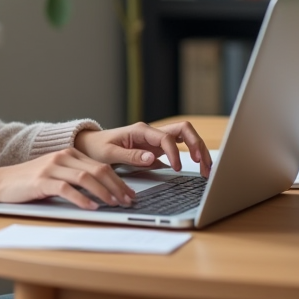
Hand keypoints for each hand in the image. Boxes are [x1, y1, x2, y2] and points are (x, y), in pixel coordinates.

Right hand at [0, 149, 135, 209]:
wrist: (1, 182)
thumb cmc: (30, 182)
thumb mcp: (56, 175)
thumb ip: (76, 178)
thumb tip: (103, 193)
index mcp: (69, 154)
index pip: (101, 165)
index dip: (118, 180)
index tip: (129, 193)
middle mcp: (62, 157)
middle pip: (98, 170)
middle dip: (116, 186)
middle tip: (127, 201)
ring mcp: (52, 167)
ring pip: (86, 178)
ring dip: (104, 192)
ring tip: (114, 204)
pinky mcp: (41, 180)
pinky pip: (67, 189)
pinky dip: (81, 199)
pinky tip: (91, 207)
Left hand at [73, 120, 211, 177]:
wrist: (91, 145)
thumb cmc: (98, 147)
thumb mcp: (109, 153)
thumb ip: (131, 156)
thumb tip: (152, 158)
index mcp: (141, 130)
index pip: (166, 138)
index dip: (175, 153)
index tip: (177, 168)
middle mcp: (152, 133)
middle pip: (183, 130)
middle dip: (197, 145)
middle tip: (204, 165)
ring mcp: (156, 139)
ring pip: (185, 137)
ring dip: (199, 150)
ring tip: (208, 168)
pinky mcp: (157, 148)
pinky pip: (179, 147)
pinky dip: (191, 155)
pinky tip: (198, 167)